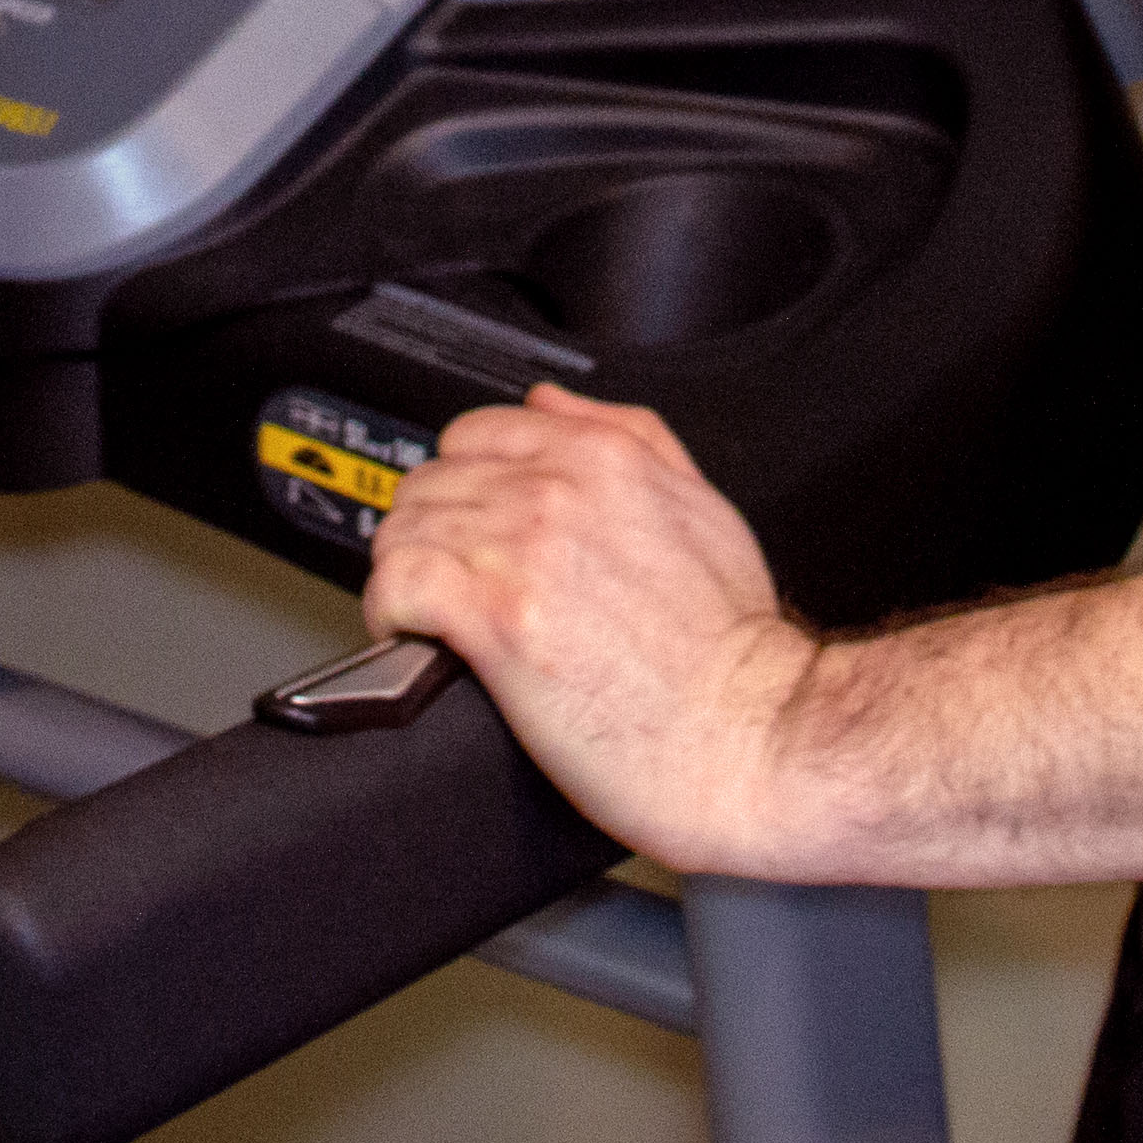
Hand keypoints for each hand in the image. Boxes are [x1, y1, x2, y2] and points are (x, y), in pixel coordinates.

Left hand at [360, 389, 818, 874]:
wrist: (752, 736)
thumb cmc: (733, 650)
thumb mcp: (703, 508)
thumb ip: (630, 438)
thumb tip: (552, 406)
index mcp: (605, 457)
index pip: (475, 433)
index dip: (462, 485)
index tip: (467, 528)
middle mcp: (556, 490)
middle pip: (430, 482)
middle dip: (431, 532)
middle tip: (451, 581)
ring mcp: (522, 549)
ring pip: (403, 528)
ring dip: (407, 572)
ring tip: (433, 615)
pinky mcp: (495, 617)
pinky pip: (396, 582)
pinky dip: (390, 609)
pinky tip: (415, 634)